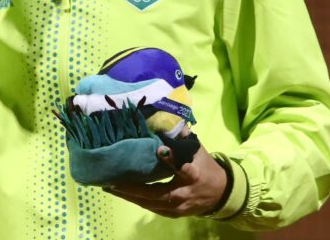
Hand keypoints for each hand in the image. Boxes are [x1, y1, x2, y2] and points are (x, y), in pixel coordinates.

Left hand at [102, 143, 227, 217]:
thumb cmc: (205, 167)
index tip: (160, 149)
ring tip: (109, 187)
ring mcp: (178, 207)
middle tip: (111, 181)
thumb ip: (181, 136)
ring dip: (129, 196)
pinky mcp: (173, 214)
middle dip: (133, 188)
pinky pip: (151, 208)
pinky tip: (121, 194)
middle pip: (157, 193)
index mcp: (194, 174)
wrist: (220, 194)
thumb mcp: (196, 149)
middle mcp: (184, 193)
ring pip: (150, 203)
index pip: (184, 168)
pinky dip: (135, 201)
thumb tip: (163, 116)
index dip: (172, 159)